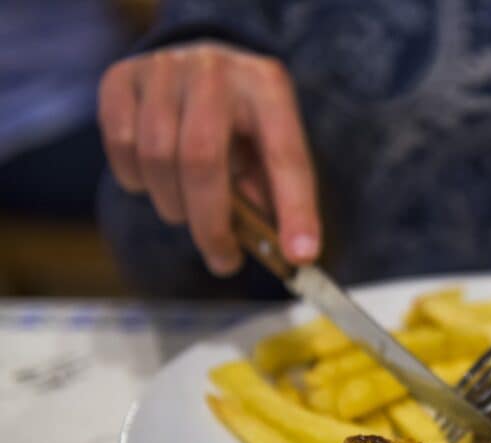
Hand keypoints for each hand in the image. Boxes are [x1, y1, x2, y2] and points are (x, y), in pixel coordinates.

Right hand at [98, 41, 319, 275]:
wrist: (198, 70)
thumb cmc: (241, 128)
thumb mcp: (270, 154)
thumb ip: (278, 198)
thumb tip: (291, 256)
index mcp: (269, 87)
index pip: (285, 156)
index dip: (295, 210)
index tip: (300, 256)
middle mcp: (217, 69)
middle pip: (202, 159)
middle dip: (210, 225)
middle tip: (222, 258)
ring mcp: (165, 67)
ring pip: (156, 156)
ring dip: (172, 205)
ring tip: (188, 211)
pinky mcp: (121, 76)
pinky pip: (120, 144)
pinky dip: (135, 178)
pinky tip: (155, 178)